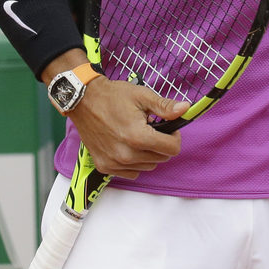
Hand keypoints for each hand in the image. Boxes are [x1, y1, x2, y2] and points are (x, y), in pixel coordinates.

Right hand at [67, 76, 187, 178]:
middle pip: (161, 158)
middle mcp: (126, 154)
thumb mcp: (142, 96)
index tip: (167, 128)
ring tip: (137, 136)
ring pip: (147, 166)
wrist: (83, 100)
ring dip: (148, 154)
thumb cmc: (113, 96)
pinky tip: (127, 146)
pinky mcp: (104, 166)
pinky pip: (131, 172)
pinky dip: (134, 162)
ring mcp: (114, 162)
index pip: (172, 149)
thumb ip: (165, 106)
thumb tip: (185, 109)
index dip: (174, 137)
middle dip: (161, 144)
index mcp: (138, 137)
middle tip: (150, 129)